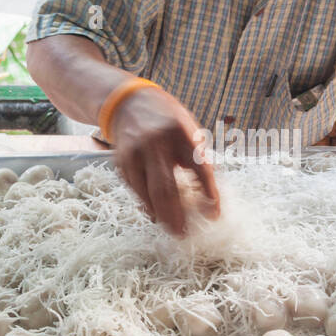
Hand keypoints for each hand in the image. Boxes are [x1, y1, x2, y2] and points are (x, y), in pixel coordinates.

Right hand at [109, 86, 219, 235]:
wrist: (127, 102)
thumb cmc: (166, 118)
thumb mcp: (187, 127)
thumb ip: (197, 156)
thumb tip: (207, 192)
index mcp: (180, 132)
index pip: (198, 168)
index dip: (208, 193)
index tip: (214, 214)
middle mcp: (154, 143)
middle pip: (166, 187)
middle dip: (176, 215)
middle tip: (184, 233)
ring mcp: (134, 153)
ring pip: (147, 193)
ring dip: (160, 214)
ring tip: (172, 229)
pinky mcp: (121, 162)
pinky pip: (135, 189)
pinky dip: (146, 204)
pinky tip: (156, 214)